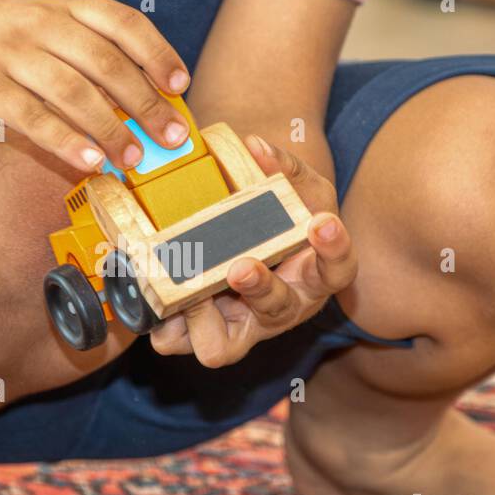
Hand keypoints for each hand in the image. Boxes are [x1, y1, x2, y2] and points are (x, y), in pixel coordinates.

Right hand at [0, 0, 191, 170]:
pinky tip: (90, 160)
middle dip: (146, 104)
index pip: (123, 23)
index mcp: (63, 5)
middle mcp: (40, 23)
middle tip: (172, 138)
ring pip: (72, 92)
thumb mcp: (42, 22)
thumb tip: (144, 96)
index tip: (180, 86)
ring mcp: (10, 53)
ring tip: (134, 159)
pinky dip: (65, 140)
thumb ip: (87, 49)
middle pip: (106, 63)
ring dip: (110, 128)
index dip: (157, 53)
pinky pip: (32, 117)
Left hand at [149, 135, 356, 366]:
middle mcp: (282, 308)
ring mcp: (242, 326)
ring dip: (202, 319)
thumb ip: (283, 166)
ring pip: (222, 347)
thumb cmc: (288, 219)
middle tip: (241, 264)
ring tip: (186, 289)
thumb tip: (256, 147)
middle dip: (259, 288)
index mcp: (313, 275)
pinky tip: (156, 297)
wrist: (258, 244)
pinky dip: (165, 325)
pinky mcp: (203, 333)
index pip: (338, 269)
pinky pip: (178, 342)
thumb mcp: (298, 188)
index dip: (333, 250)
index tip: (322, 223)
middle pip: (277, 311)